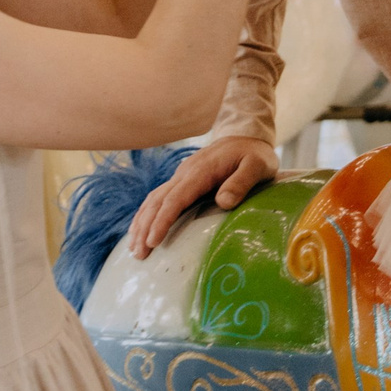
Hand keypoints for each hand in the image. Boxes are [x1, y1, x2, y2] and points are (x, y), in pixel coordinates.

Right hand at [127, 137, 279, 256]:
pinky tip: (140, 229)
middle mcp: (185, 173)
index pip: (175, 199)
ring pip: (153, 199)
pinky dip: (146, 214)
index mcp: (201, 171)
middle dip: (145, 228)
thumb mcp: (257, 166)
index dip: (162, 221)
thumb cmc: (254, 154)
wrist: (245, 136)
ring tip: (133, 248)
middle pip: (157, 201)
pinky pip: (158, 197)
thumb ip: (241, 183)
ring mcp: (181, 176)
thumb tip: (222, 202)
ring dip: (141, 223)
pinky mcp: (182, 180)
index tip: (153, 241)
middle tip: (138, 254)